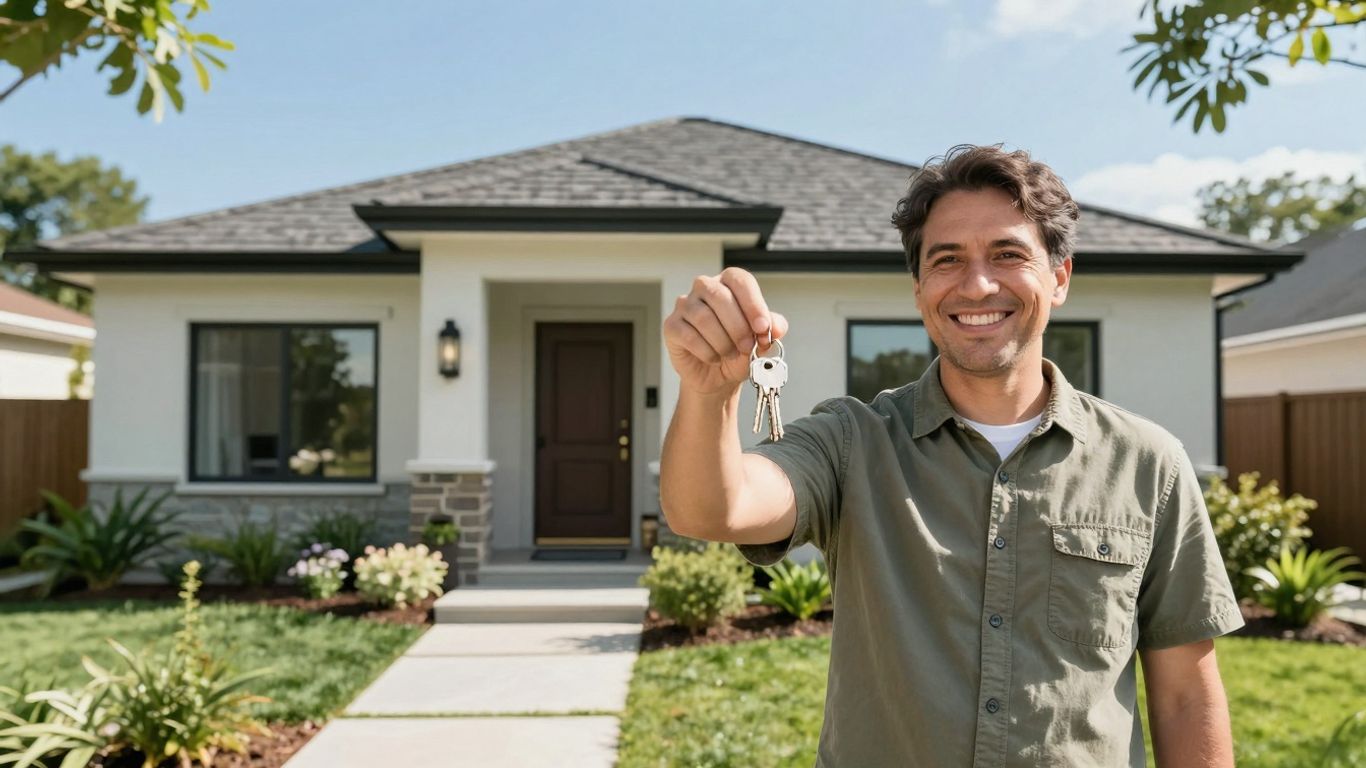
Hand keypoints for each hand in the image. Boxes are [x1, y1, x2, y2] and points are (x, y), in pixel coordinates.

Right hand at [664, 267, 788, 394]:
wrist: (717, 377)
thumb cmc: (739, 352)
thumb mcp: (762, 340)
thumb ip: (773, 328)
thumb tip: (775, 326)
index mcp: (729, 283)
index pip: (740, 280)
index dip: (753, 304)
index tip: (762, 328)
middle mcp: (705, 288)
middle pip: (720, 297)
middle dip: (738, 327)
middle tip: (747, 347)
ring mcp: (685, 305)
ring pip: (703, 317)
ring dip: (722, 342)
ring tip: (730, 354)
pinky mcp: (672, 325)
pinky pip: (688, 335)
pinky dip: (706, 352)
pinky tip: (714, 358)